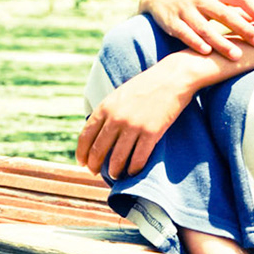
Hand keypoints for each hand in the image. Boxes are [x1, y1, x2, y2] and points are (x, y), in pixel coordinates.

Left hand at [77, 59, 196, 178]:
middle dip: (95, 165)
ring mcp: (134, 126)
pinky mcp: (152, 133)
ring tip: (115, 175)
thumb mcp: (118, 95)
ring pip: (117, 159)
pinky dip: (134, 169)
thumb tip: (95, 135)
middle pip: (98, 150)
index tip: (82, 163)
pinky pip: (139, 158)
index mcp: (105, 107)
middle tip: (96, 172)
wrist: (172, 78)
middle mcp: (117, 118)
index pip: (86, 136)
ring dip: (114, 171)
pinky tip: (132, 171)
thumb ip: (106, 113)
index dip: (81, 153)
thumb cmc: (145, 86)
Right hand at [139, 0, 253, 59]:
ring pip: (205, 27)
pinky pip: (184, 32)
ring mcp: (185, 10)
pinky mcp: (171, 21)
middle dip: (243, 28)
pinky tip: (206, 52)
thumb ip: (234, 5)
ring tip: (236, 56)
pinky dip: (194, 42)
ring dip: (221, 42)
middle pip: (225, 14)